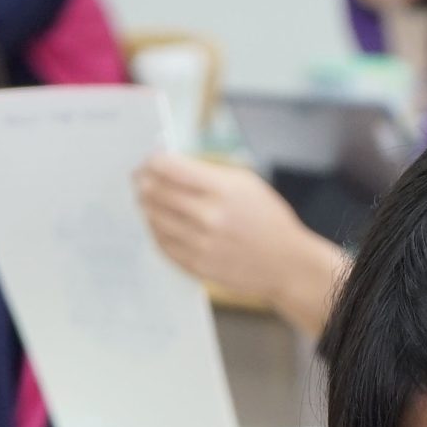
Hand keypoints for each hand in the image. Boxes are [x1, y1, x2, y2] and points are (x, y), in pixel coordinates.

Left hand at [133, 155, 340, 324]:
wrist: (286, 264)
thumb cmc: (267, 219)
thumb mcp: (246, 183)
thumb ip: (207, 173)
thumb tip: (170, 166)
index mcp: (222, 190)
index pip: (169, 168)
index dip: (153, 162)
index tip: (149, 161)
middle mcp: (208, 217)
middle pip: (156, 193)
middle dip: (144, 182)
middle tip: (139, 179)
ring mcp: (201, 244)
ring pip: (155, 218)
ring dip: (146, 206)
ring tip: (147, 200)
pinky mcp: (197, 265)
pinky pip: (163, 244)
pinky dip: (156, 230)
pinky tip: (158, 222)